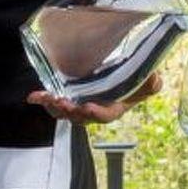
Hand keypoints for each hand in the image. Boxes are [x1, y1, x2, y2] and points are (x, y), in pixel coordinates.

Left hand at [25, 72, 161, 126]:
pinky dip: (43, 99)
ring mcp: (80, 105)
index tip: (89, 107)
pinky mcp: (69, 97)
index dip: (97, 113)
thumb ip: (152, 83)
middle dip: (70, 111)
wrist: (122, 71)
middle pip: (80, 117)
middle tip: (61, 101)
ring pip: (65, 112)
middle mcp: (96, 110)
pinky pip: (55, 102)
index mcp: (115, 108)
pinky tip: (33, 96)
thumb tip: (153, 80)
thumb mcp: (149, 80)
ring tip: (45, 98)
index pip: (107, 115)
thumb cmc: (135, 79)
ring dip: (54, 107)